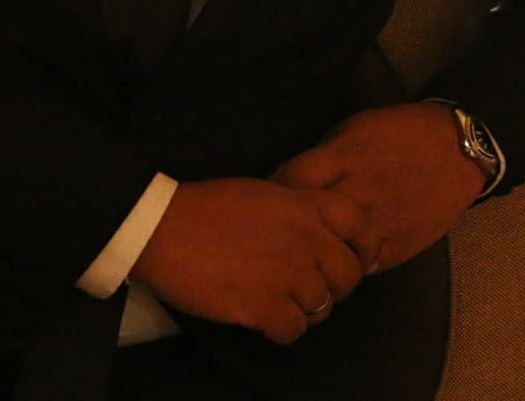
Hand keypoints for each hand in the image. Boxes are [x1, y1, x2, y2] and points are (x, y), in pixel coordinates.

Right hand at [130, 177, 372, 343]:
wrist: (161, 226)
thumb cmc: (207, 206)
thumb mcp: (264, 193)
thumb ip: (298, 212)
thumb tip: (316, 236)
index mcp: (306, 205)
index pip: (362, 226)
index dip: (363, 246)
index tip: (349, 257)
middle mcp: (306, 239)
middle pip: (348, 276)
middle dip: (333, 287)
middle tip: (306, 287)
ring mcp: (288, 275)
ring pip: (323, 308)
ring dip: (304, 310)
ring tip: (278, 302)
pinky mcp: (265, 307)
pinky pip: (294, 330)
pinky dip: (281, 329)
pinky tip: (262, 318)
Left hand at [271, 102, 482, 274]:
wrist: (457, 151)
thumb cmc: (399, 132)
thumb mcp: (353, 130)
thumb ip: (324, 158)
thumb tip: (293, 182)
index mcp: (345, 158)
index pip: (293, 179)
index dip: (272, 190)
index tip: (263, 198)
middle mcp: (359, 194)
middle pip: (309, 219)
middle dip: (287, 227)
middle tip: (271, 233)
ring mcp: (379, 225)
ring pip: (334, 251)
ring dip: (313, 254)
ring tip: (297, 257)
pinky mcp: (397, 248)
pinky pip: (361, 267)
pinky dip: (343, 266)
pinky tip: (331, 264)